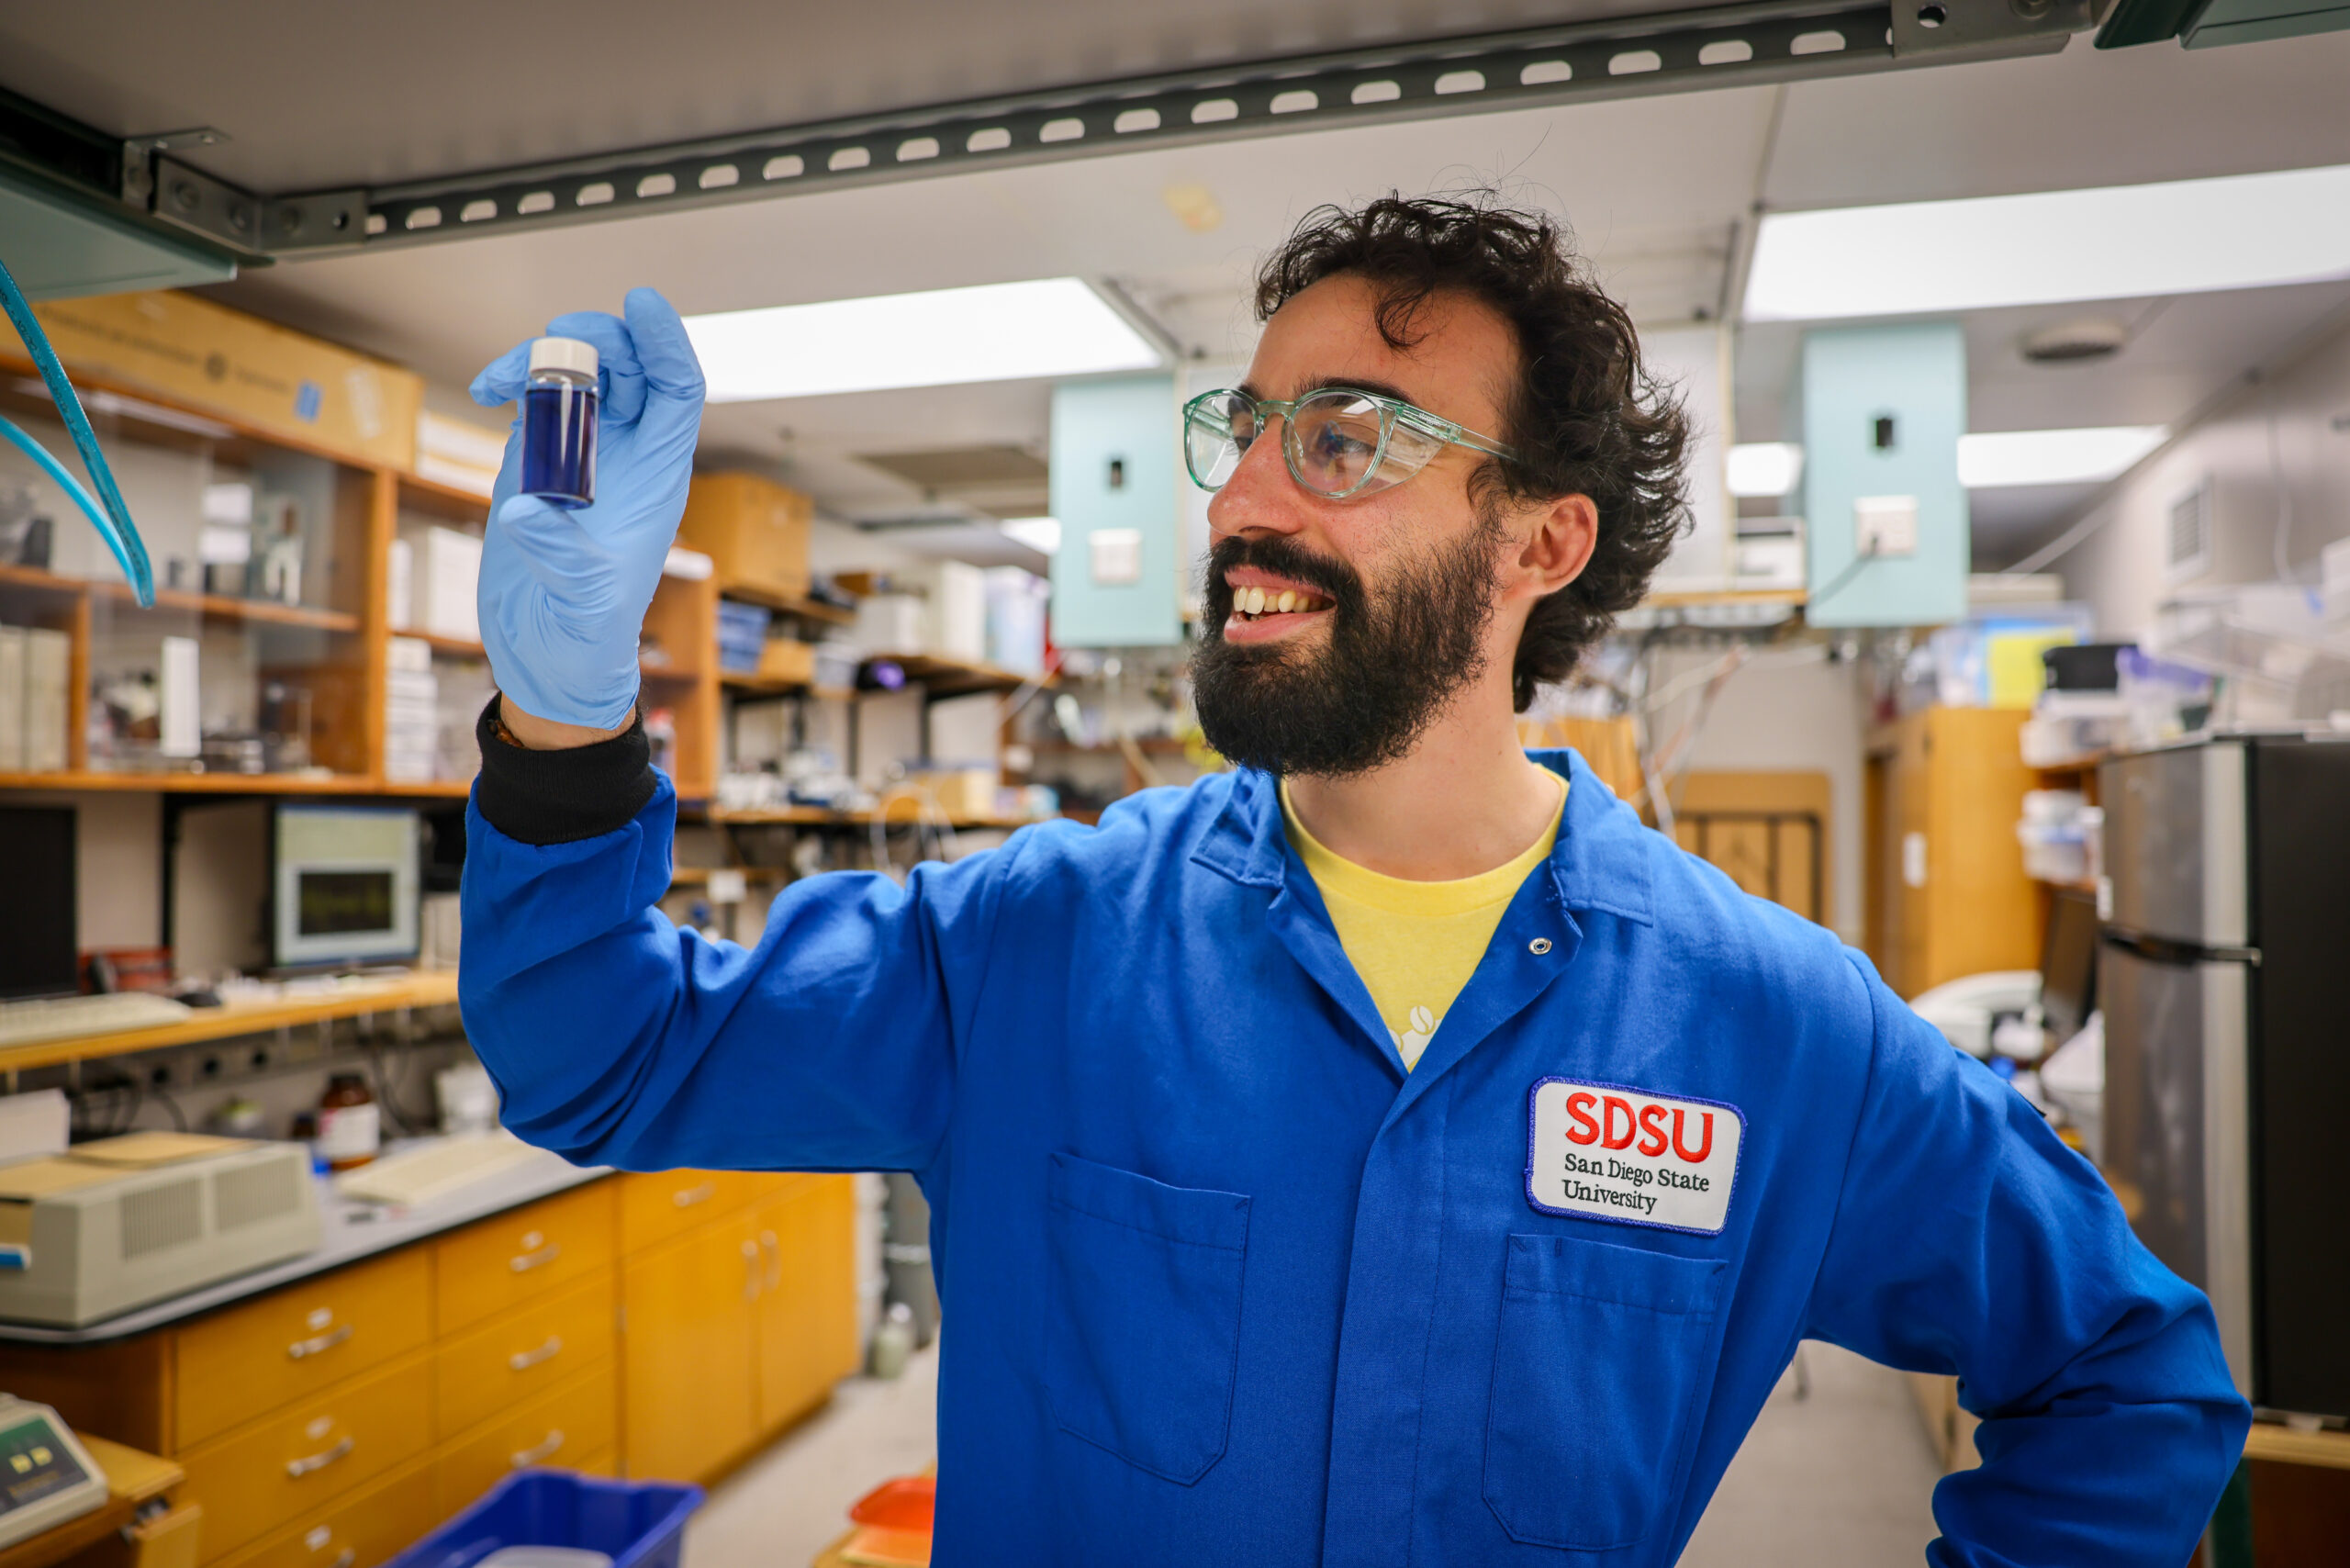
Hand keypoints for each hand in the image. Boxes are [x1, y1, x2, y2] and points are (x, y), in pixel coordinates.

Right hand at [470, 287, 703, 730]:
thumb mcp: (584, 601)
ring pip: (582, 376)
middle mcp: (627, 456)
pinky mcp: (539, 460)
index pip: (678, 392)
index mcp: (658, 477)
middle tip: (555, 340)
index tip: (640, 304)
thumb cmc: (587, 636)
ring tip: (503, 374)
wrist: (548, 654)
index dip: (666, 343)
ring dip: (547, 357)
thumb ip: (563, 557)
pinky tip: (486, 389)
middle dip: (598, 340)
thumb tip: (527, 511)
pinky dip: (513, 380)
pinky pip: (537, 399)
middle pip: (629, 368)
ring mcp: (583, 453)